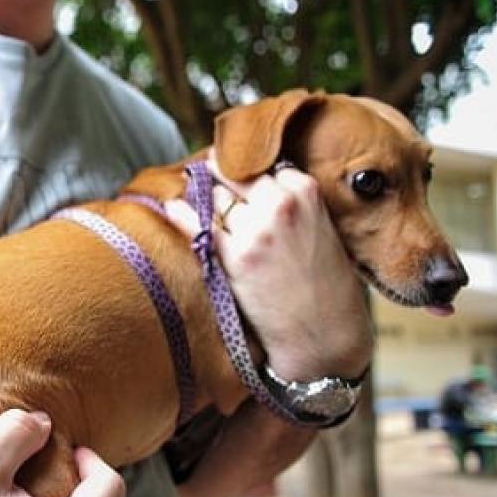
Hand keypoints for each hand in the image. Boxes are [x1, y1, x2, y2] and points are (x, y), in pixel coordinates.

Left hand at [167, 153, 371, 379]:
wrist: (324, 331)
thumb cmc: (323, 282)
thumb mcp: (319, 226)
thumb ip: (289, 200)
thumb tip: (245, 179)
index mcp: (305, 190)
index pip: (262, 164)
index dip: (245, 173)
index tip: (233, 174)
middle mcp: (280, 205)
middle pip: (234, 175)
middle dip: (220, 179)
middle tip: (207, 180)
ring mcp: (256, 231)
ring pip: (216, 198)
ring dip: (205, 199)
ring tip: (196, 199)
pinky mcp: (235, 258)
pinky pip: (198, 226)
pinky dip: (182, 214)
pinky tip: (173, 208)